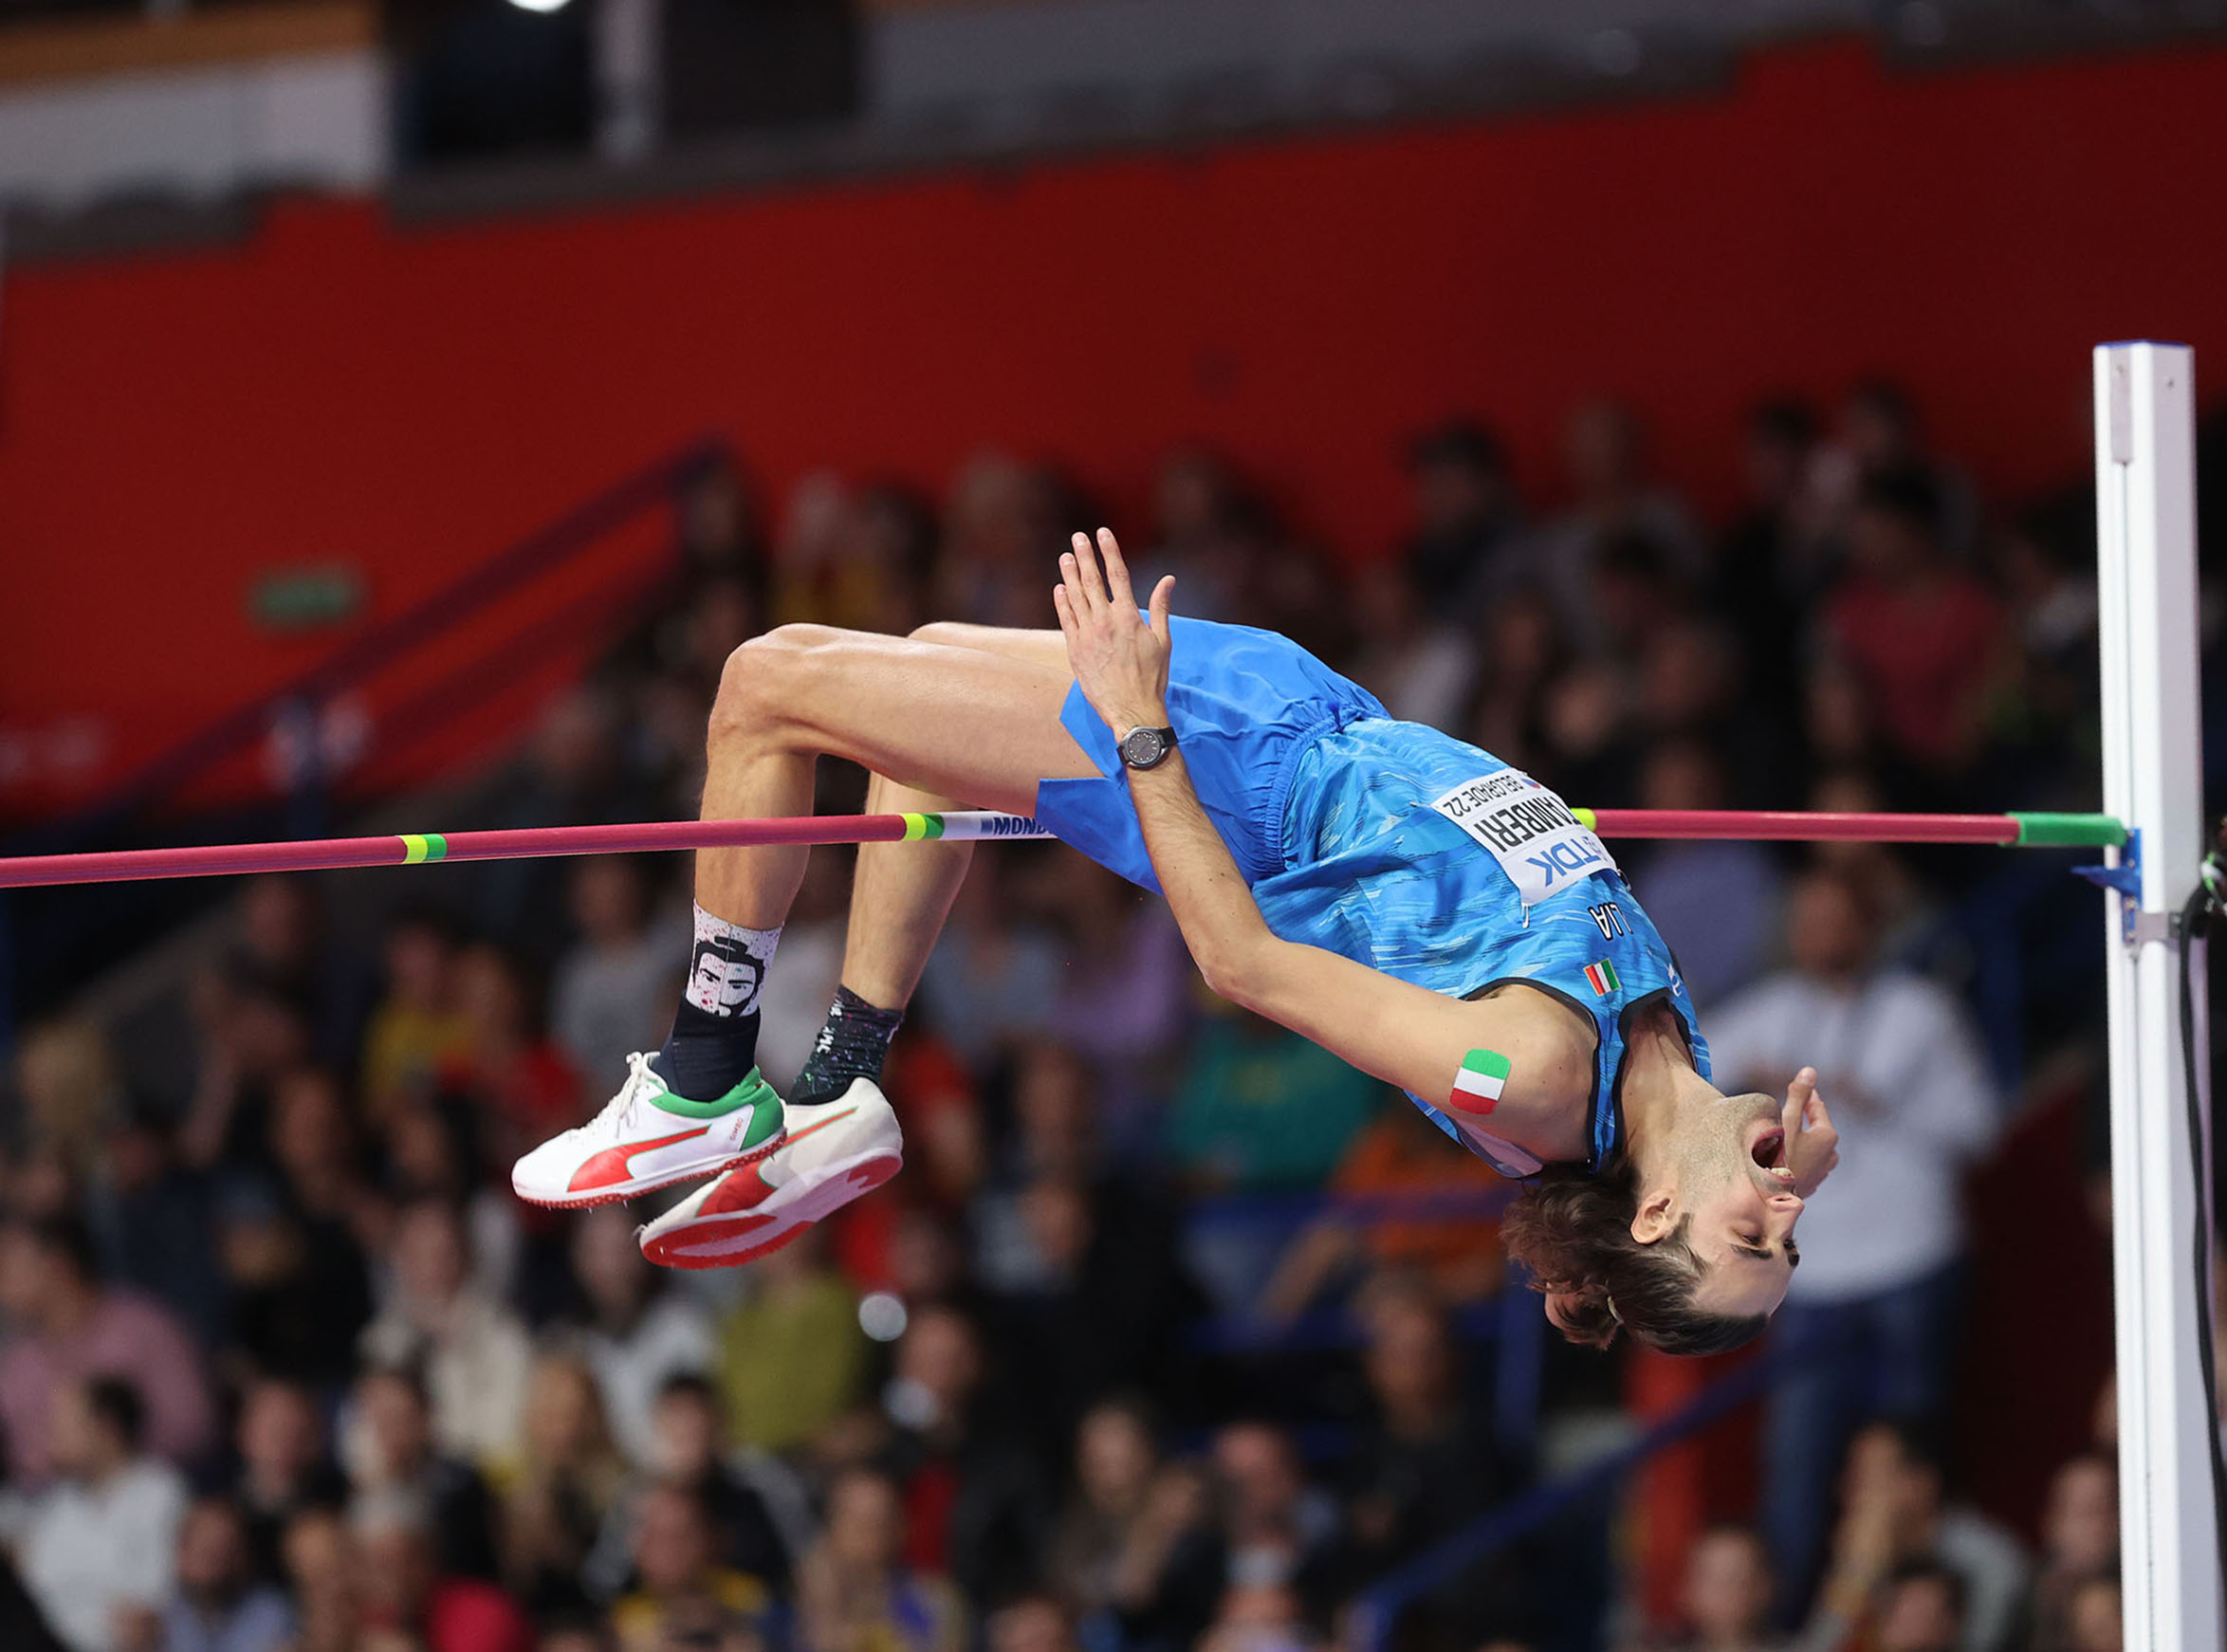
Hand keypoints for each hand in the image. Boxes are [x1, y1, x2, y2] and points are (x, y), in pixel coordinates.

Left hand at [1054, 527, 1175, 737]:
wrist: (1132, 710)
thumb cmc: (1152, 677)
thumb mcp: (1163, 640)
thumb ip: (1161, 607)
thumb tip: (1168, 580)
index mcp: (1128, 616)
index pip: (1117, 574)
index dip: (1109, 551)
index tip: (1102, 533)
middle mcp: (1105, 621)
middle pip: (1091, 580)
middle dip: (1085, 556)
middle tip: (1077, 537)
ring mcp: (1087, 635)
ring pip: (1075, 597)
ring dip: (1069, 574)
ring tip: (1065, 557)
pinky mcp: (1075, 650)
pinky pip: (1066, 620)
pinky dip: (1062, 602)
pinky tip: (1059, 588)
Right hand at [1781, 1067, 1839, 1197]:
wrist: (1769, 1199)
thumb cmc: (1777, 1157)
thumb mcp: (1786, 1121)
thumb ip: (1798, 1095)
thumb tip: (1810, 1070)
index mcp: (1828, 1135)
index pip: (1816, 1106)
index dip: (1803, 1095)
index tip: (1791, 1087)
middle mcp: (1831, 1153)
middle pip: (1815, 1126)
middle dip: (1800, 1117)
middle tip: (1782, 1110)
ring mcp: (1822, 1170)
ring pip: (1811, 1144)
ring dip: (1798, 1137)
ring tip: (1778, 1135)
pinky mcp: (1812, 1183)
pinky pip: (1806, 1160)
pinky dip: (1796, 1153)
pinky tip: (1779, 1155)